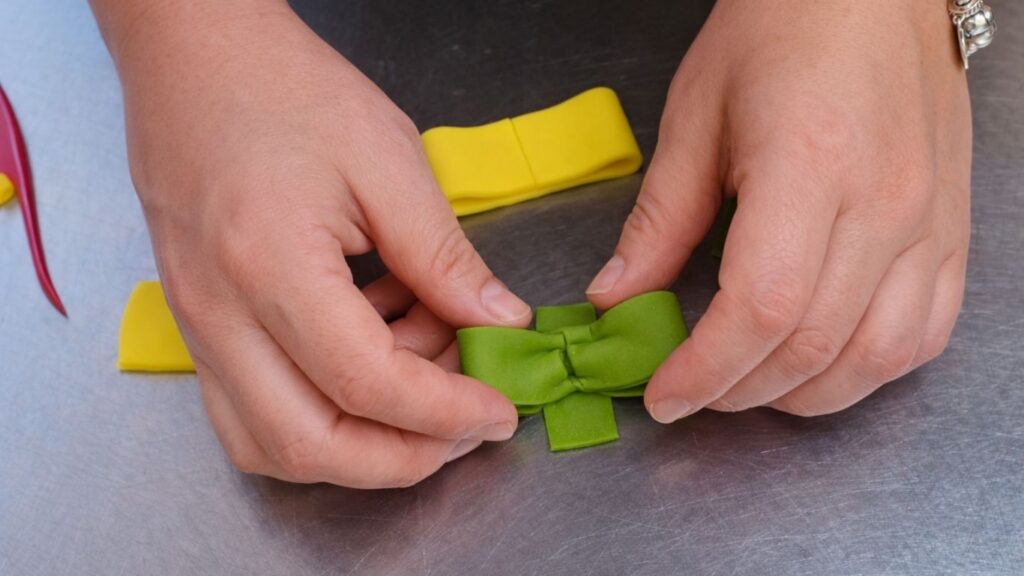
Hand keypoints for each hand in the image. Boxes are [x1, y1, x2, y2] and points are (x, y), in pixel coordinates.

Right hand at [97, 1, 529, 486]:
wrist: (194, 60)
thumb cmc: (286, 90)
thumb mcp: (388, 161)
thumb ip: (444, 256)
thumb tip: (499, 321)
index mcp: (269, 266)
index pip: (366, 385)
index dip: (446, 412)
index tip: (500, 410)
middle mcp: (218, 315)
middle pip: (309, 446)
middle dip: (403, 457)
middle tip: (466, 423)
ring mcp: (197, 328)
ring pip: (272, 446)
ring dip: (361, 443)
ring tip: (424, 373)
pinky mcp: (198, 326)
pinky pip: (252, 411)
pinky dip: (322, 413)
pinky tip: (376, 351)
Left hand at [587, 0, 969, 419]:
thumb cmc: (781, 28)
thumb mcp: (695, 116)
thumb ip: (659, 220)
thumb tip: (616, 297)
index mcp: (810, 164)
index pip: (761, 307)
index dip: (705, 368)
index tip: (663, 394)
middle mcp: (886, 201)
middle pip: (814, 344)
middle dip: (740, 390)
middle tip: (692, 389)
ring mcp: (931, 220)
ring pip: (878, 356)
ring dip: (804, 394)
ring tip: (749, 385)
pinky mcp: (953, 229)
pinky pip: (926, 331)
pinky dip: (871, 368)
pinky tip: (824, 361)